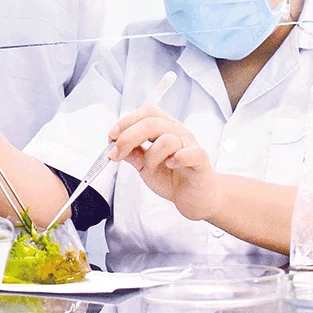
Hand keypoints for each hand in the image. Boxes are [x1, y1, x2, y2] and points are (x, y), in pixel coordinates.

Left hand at [107, 105, 223, 221]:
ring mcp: (191, 146)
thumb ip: (132, 153)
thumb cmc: (173, 178)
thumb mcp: (146, 165)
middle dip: (128, 137)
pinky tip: (171, 165)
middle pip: (152, 122)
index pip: (146, 113)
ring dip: (151, 156)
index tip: (111, 137)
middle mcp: (179, 132)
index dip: (126, 121)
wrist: (197, 199)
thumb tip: (113, 145)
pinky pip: (192, 153)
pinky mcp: (202, 162)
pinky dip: (179, 158)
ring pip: (167, 139)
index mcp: (166, 128)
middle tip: (116, 154)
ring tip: (150, 169)